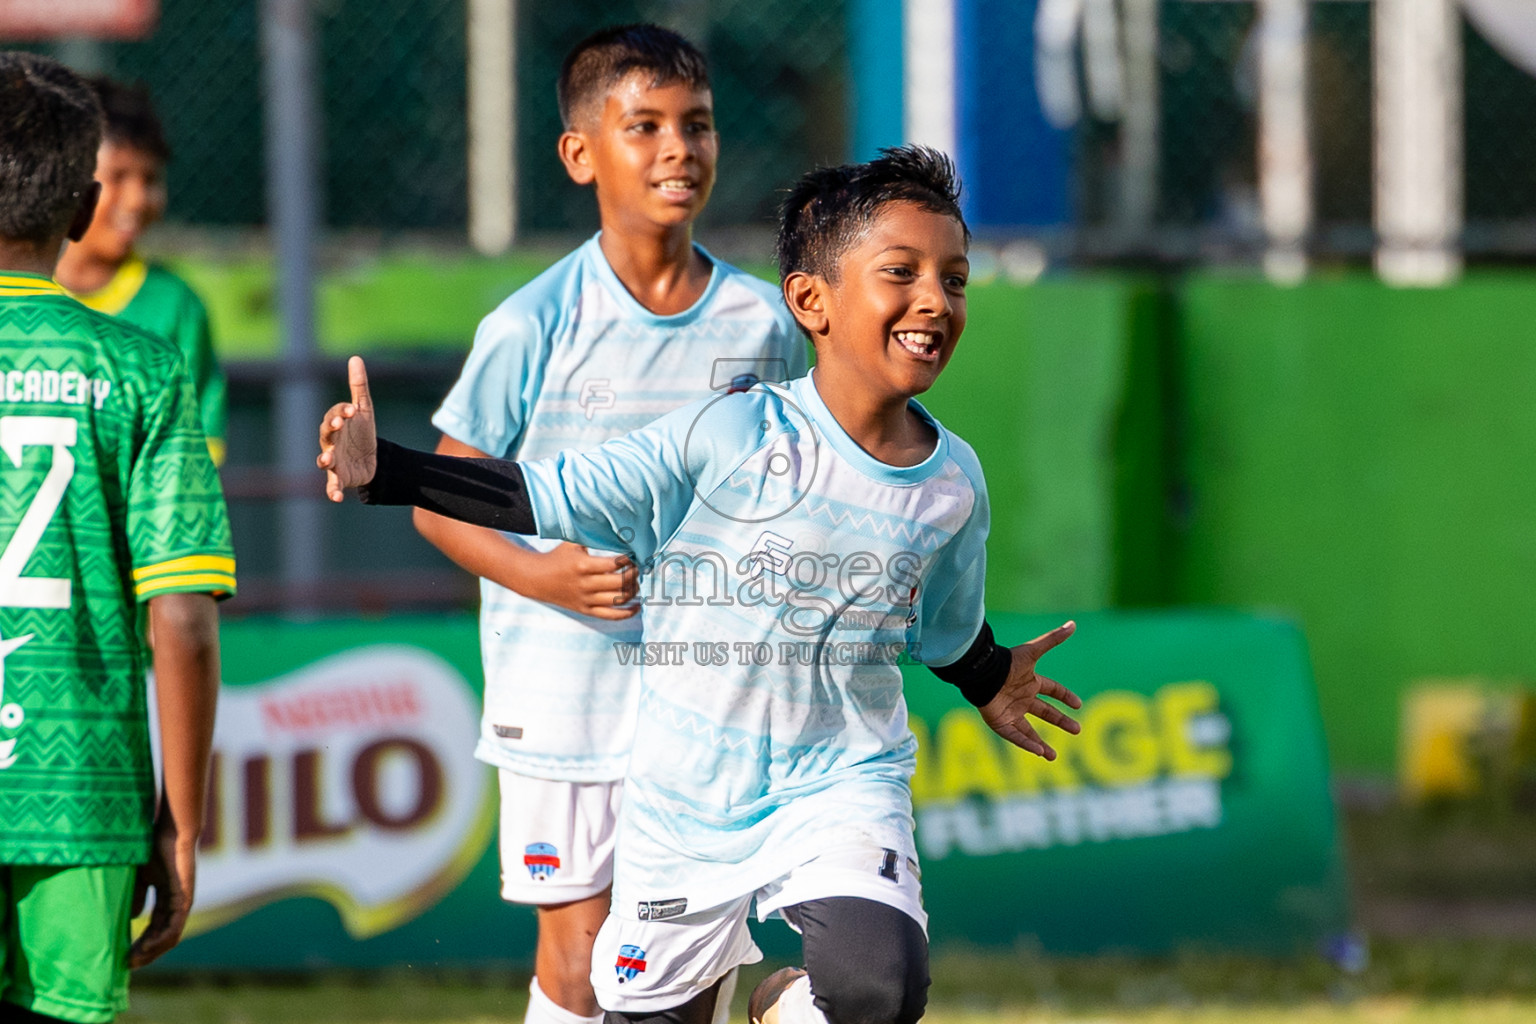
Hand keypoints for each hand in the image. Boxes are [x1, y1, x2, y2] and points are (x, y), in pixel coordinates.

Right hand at [128, 817, 195, 967]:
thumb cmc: (153, 850)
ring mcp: (182, 903)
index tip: (123, 956)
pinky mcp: (185, 899)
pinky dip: (161, 939)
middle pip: (162, 937)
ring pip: (170, 936)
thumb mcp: (139, 879)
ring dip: (152, 951)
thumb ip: (136, 897)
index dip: (139, 943)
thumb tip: (132, 919)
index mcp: (165, 900)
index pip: (154, 929)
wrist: (171, 833)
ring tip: (134, 960)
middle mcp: (175, 904)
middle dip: (144, 953)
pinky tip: (147, 947)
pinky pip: (175, 926)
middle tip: (126, 965)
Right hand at [317, 355, 377, 501]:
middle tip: (337, 424)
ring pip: (324, 460)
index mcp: (336, 425)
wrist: (373, 459)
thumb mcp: (365, 410)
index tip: (352, 410)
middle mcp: (331, 443)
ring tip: (327, 459)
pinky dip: (332, 492)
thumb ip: (359, 387)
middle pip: (325, 435)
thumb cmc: (363, 431)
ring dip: (325, 459)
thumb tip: (355, 358)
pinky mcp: (340, 478)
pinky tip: (336, 498)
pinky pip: (332, 486)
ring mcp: (334, 461)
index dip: (341, 412)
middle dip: (330, 429)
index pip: (334, 415)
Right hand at [519, 541, 638, 618]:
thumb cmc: (558, 557)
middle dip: (634, 575)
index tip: (633, 555)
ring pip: (618, 599)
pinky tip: (637, 606)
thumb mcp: (572, 542)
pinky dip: (627, 613)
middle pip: (620, 583)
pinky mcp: (586, 610)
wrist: (537, 579)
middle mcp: (585, 584)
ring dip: (633, 591)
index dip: (628, 560)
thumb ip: (590, 534)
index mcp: (583, 565)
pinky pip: (611, 615)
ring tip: (636, 582)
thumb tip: (613, 524)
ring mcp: (586, 599)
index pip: (614, 565)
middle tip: (638, 568)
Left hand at [978, 621, 1082, 759]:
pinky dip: (1026, 744)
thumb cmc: (1007, 663)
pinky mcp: (999, 722)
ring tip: (1053, 757)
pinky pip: (1015, 736)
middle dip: (1061, 722)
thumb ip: (1053, 639)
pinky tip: (1038, 753)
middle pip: (1045, 713)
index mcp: (1030, 683)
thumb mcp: (1033, 652)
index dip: (1065, 696)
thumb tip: (1073, 623)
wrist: (982, 673)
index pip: (1052, 690)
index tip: (1078, 704)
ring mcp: (1011, 711)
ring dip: (1041, 744)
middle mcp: (1022, 698)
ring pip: (1028, 731)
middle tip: (1077, 730)